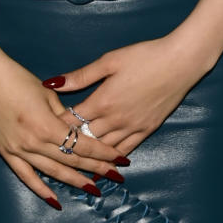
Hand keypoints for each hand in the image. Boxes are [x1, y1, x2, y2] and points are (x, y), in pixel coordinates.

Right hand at [0, 53, 126, 207]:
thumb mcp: (47, 93)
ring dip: (76, 181)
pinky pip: (26, 176)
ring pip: (53, 172)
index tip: (120, 159)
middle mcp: (34, 142)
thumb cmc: (17, 78)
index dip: (103, 154)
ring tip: (95, 189)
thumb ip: (63, 115)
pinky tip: (56, 201)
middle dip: (97, 169)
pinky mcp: (6, 152)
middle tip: (117, 177)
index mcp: (47, 125)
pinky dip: (41, 190)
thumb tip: (77, 132)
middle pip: (72, 160)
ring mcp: (18, 150)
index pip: (82, 145)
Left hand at [49, 34, 205, 156]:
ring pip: (104, 150)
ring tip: (73, 164)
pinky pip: (126, 150)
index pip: (71, 121)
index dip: (56, 126)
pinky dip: (112, 159)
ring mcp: (132, 127)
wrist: (180, 62)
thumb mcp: (109, 61)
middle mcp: (115, 119)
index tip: (43, 130)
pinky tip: (104, 166)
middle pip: (84, 139)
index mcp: (102, 101)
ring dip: (89, 157)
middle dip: (68, 145)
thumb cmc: (144, 56)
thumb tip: (52, 83)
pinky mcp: (147, 130)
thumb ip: (81, 76)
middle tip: (53, 151)